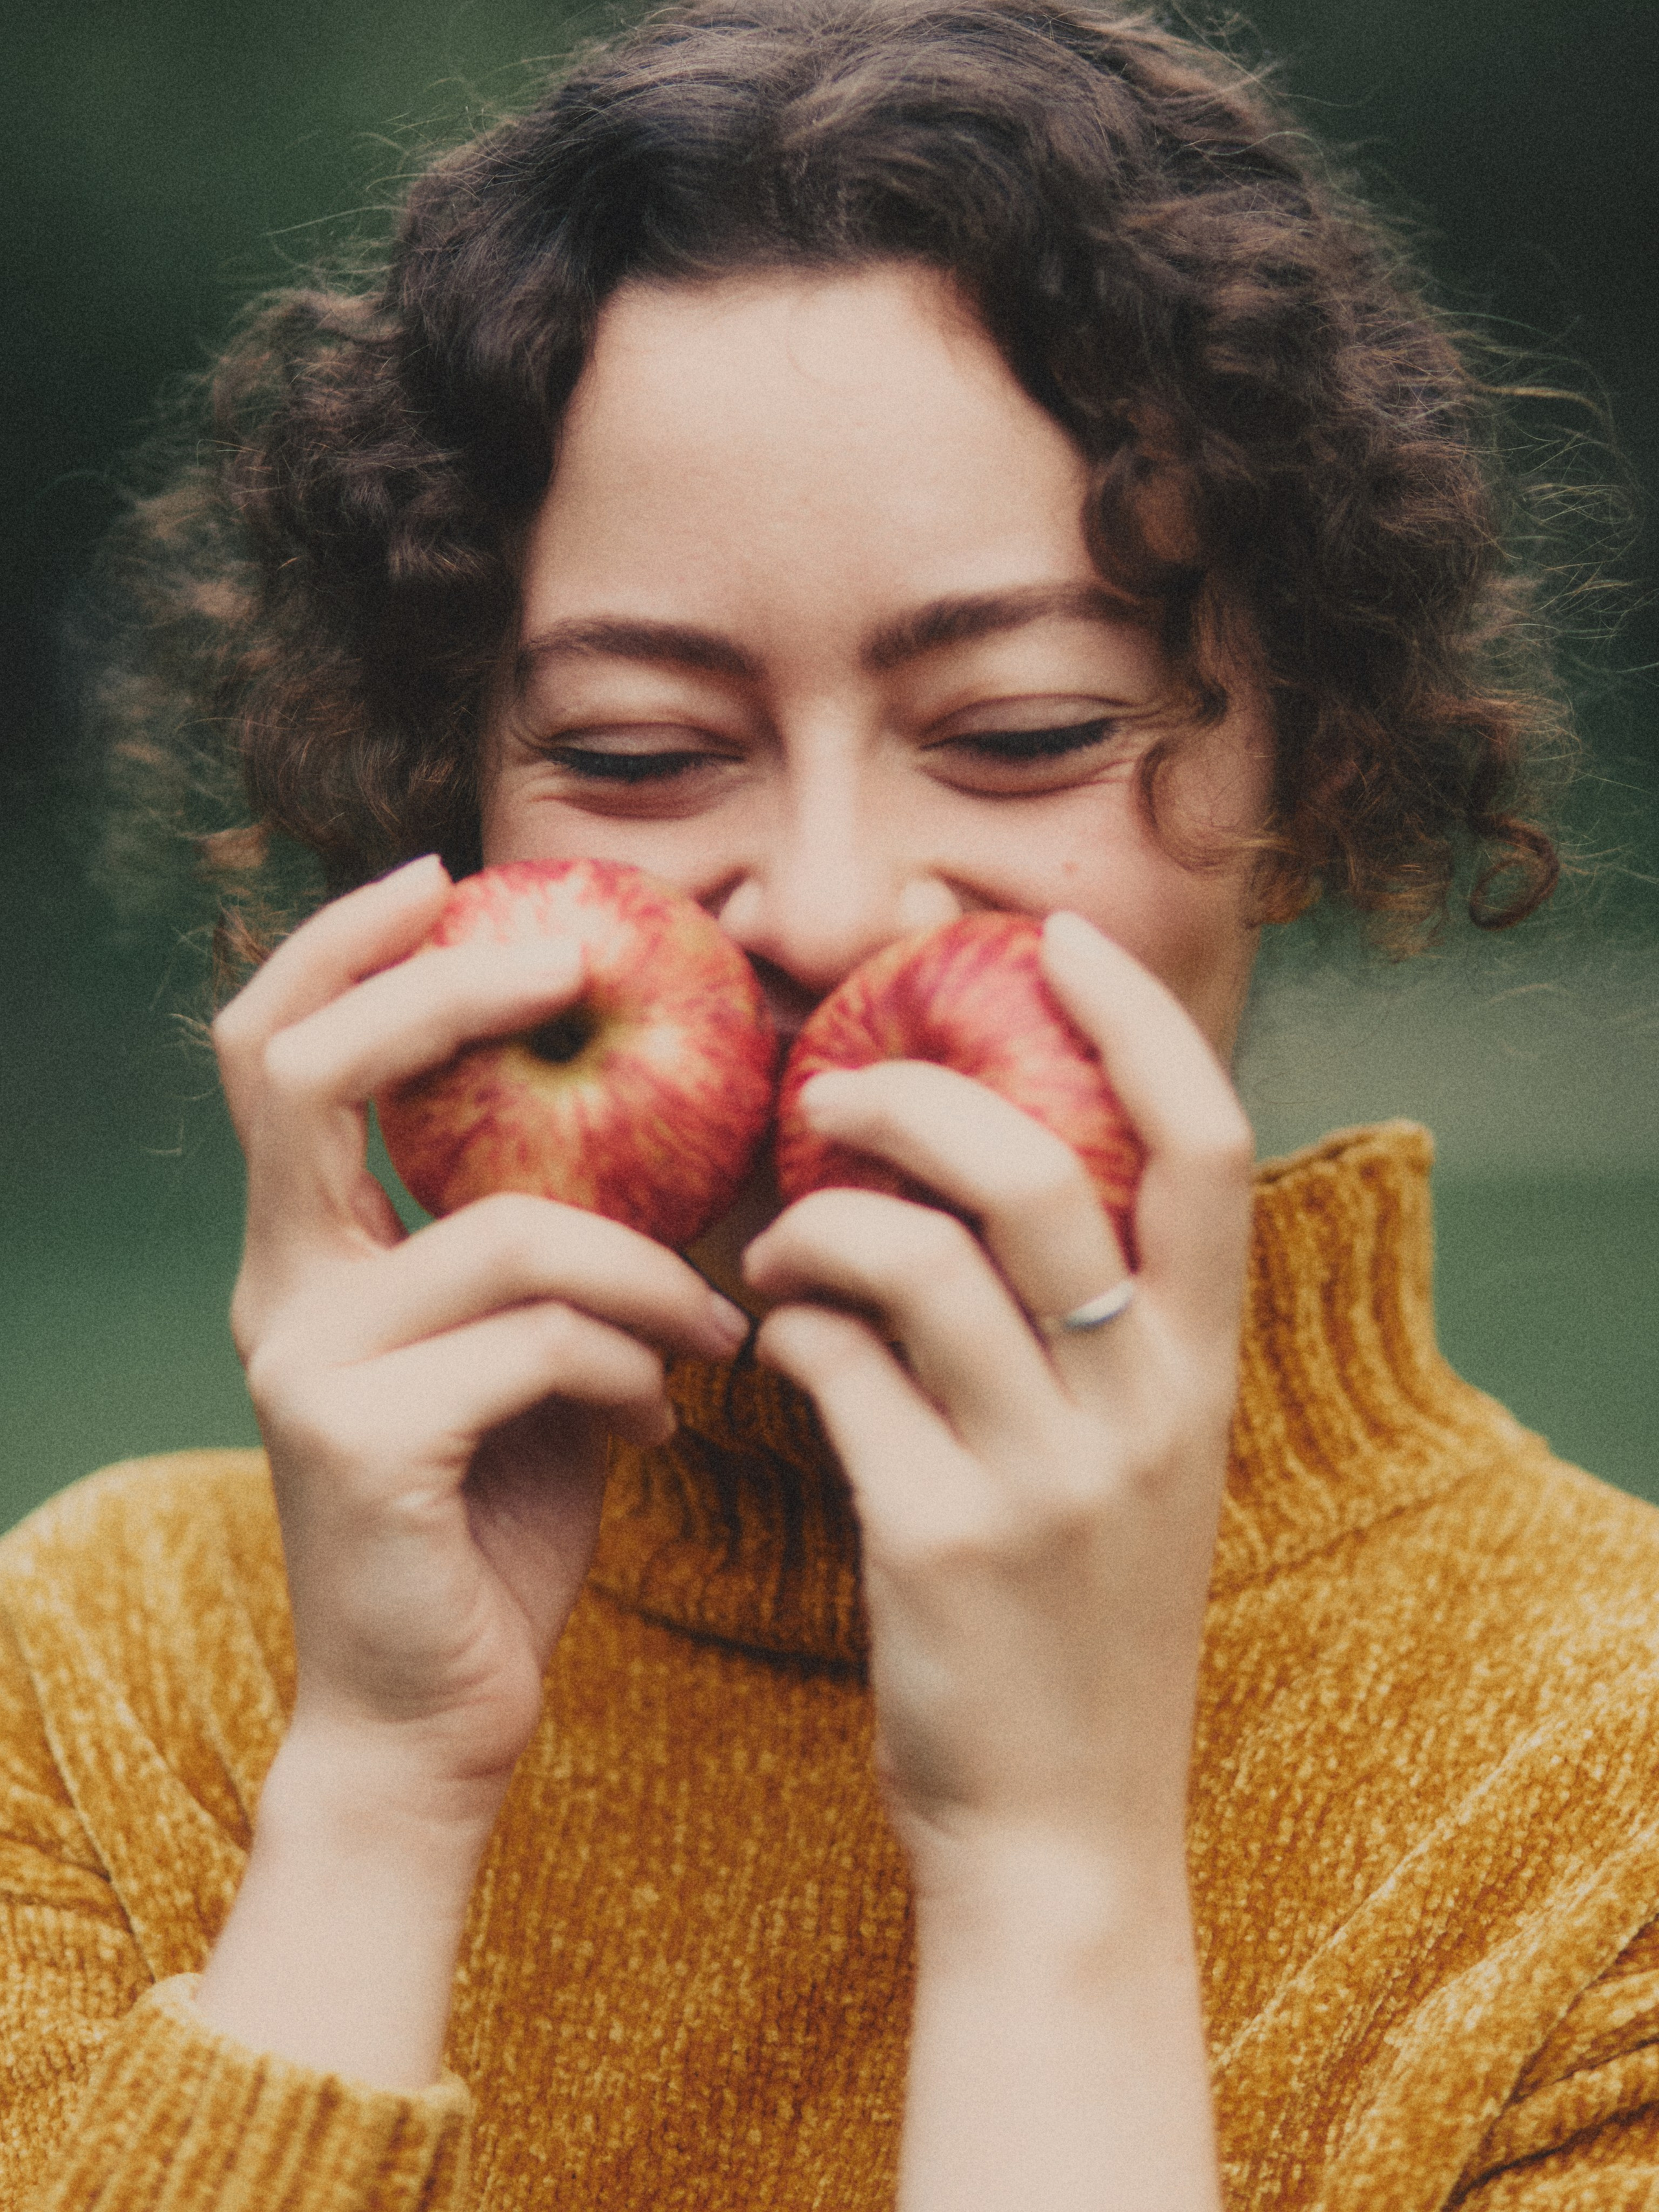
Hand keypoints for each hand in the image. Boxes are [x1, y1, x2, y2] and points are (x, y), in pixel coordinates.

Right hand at [212, 855, 749, 1813]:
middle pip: (308, 1073)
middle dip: (445, 993)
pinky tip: (664, 1422)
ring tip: (713, 1329)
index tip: (445, 877)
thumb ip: (543, 1244)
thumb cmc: (495, 1519)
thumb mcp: (520, 1353)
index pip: (270, 1052)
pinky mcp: (359, 1443)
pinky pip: (536, 1341)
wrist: (436, 1718)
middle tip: (573, 966)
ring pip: (505, 1231)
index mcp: (303, 1256)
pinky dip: (631, 1365)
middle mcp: (274, 1294)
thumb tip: (657, 1119)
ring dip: (644, 1268)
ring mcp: (300, 1366)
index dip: (340, 946)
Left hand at [743, 910, 1252, 1899]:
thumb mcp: (1140, 1467)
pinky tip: (771, 1349)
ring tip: (776, 1237)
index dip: (1135, 1016)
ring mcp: (1045, 1478)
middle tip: (833, 1080)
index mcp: (1202, 1371)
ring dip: (819, 1219)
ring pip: (917, 1262)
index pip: (1205, 1143)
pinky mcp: (939, 1543)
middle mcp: (1143, 1408)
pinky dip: (789, 1331)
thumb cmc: (1081, 1624)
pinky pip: (838, 1373)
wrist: (1062, 1834)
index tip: (1054, 933)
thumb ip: (1101, 1331)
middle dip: (921, 1094)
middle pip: (1040, 1173)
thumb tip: (985, 1175)